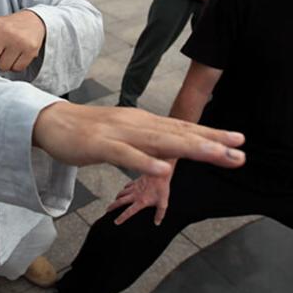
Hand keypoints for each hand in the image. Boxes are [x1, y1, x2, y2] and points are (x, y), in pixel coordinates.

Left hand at [0, 10, 45, 71]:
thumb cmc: (8, 27)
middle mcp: (4, 33)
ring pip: (2, 67)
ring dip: (3, 63)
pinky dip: (15, 65)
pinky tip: (18, 54)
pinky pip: (16, 69)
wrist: (35, 20)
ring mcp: (18, 42)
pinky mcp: (30, 50)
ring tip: (9, 51)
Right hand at [33, 102, 244, 178]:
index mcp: (144, 122)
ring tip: (217, 155)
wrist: (52, 122)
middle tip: (241, 149)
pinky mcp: (101, 145)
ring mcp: (120, 133)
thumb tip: (172, 152)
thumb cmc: (90, 132)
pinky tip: (165, 170)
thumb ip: (147, 142)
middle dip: (212, 142)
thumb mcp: (125, 135)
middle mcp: (137, 123)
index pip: (183, 128)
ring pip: (160, 142)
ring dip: (190, 148)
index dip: (211, 134)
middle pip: (179, 133)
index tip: (238, 141)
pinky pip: (127, 156)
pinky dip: (146, 163)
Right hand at [107, 171, 173, 225]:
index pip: (129, 212)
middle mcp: (135, 195)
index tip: (116, 222)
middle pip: (120, 202)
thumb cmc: (162, 187)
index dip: (122, 218)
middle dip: (113, 206)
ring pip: (122, 193)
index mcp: (141, 202)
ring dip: (117, 197)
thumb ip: (160, 214)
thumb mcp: (163, 203)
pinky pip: (127, 185)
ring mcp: (134, 187)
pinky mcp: (135, 181)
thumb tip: (157, 222)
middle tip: (107, 210)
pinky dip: (124, 188)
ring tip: (115, 200)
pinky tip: (124, 189)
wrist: (159, 173)